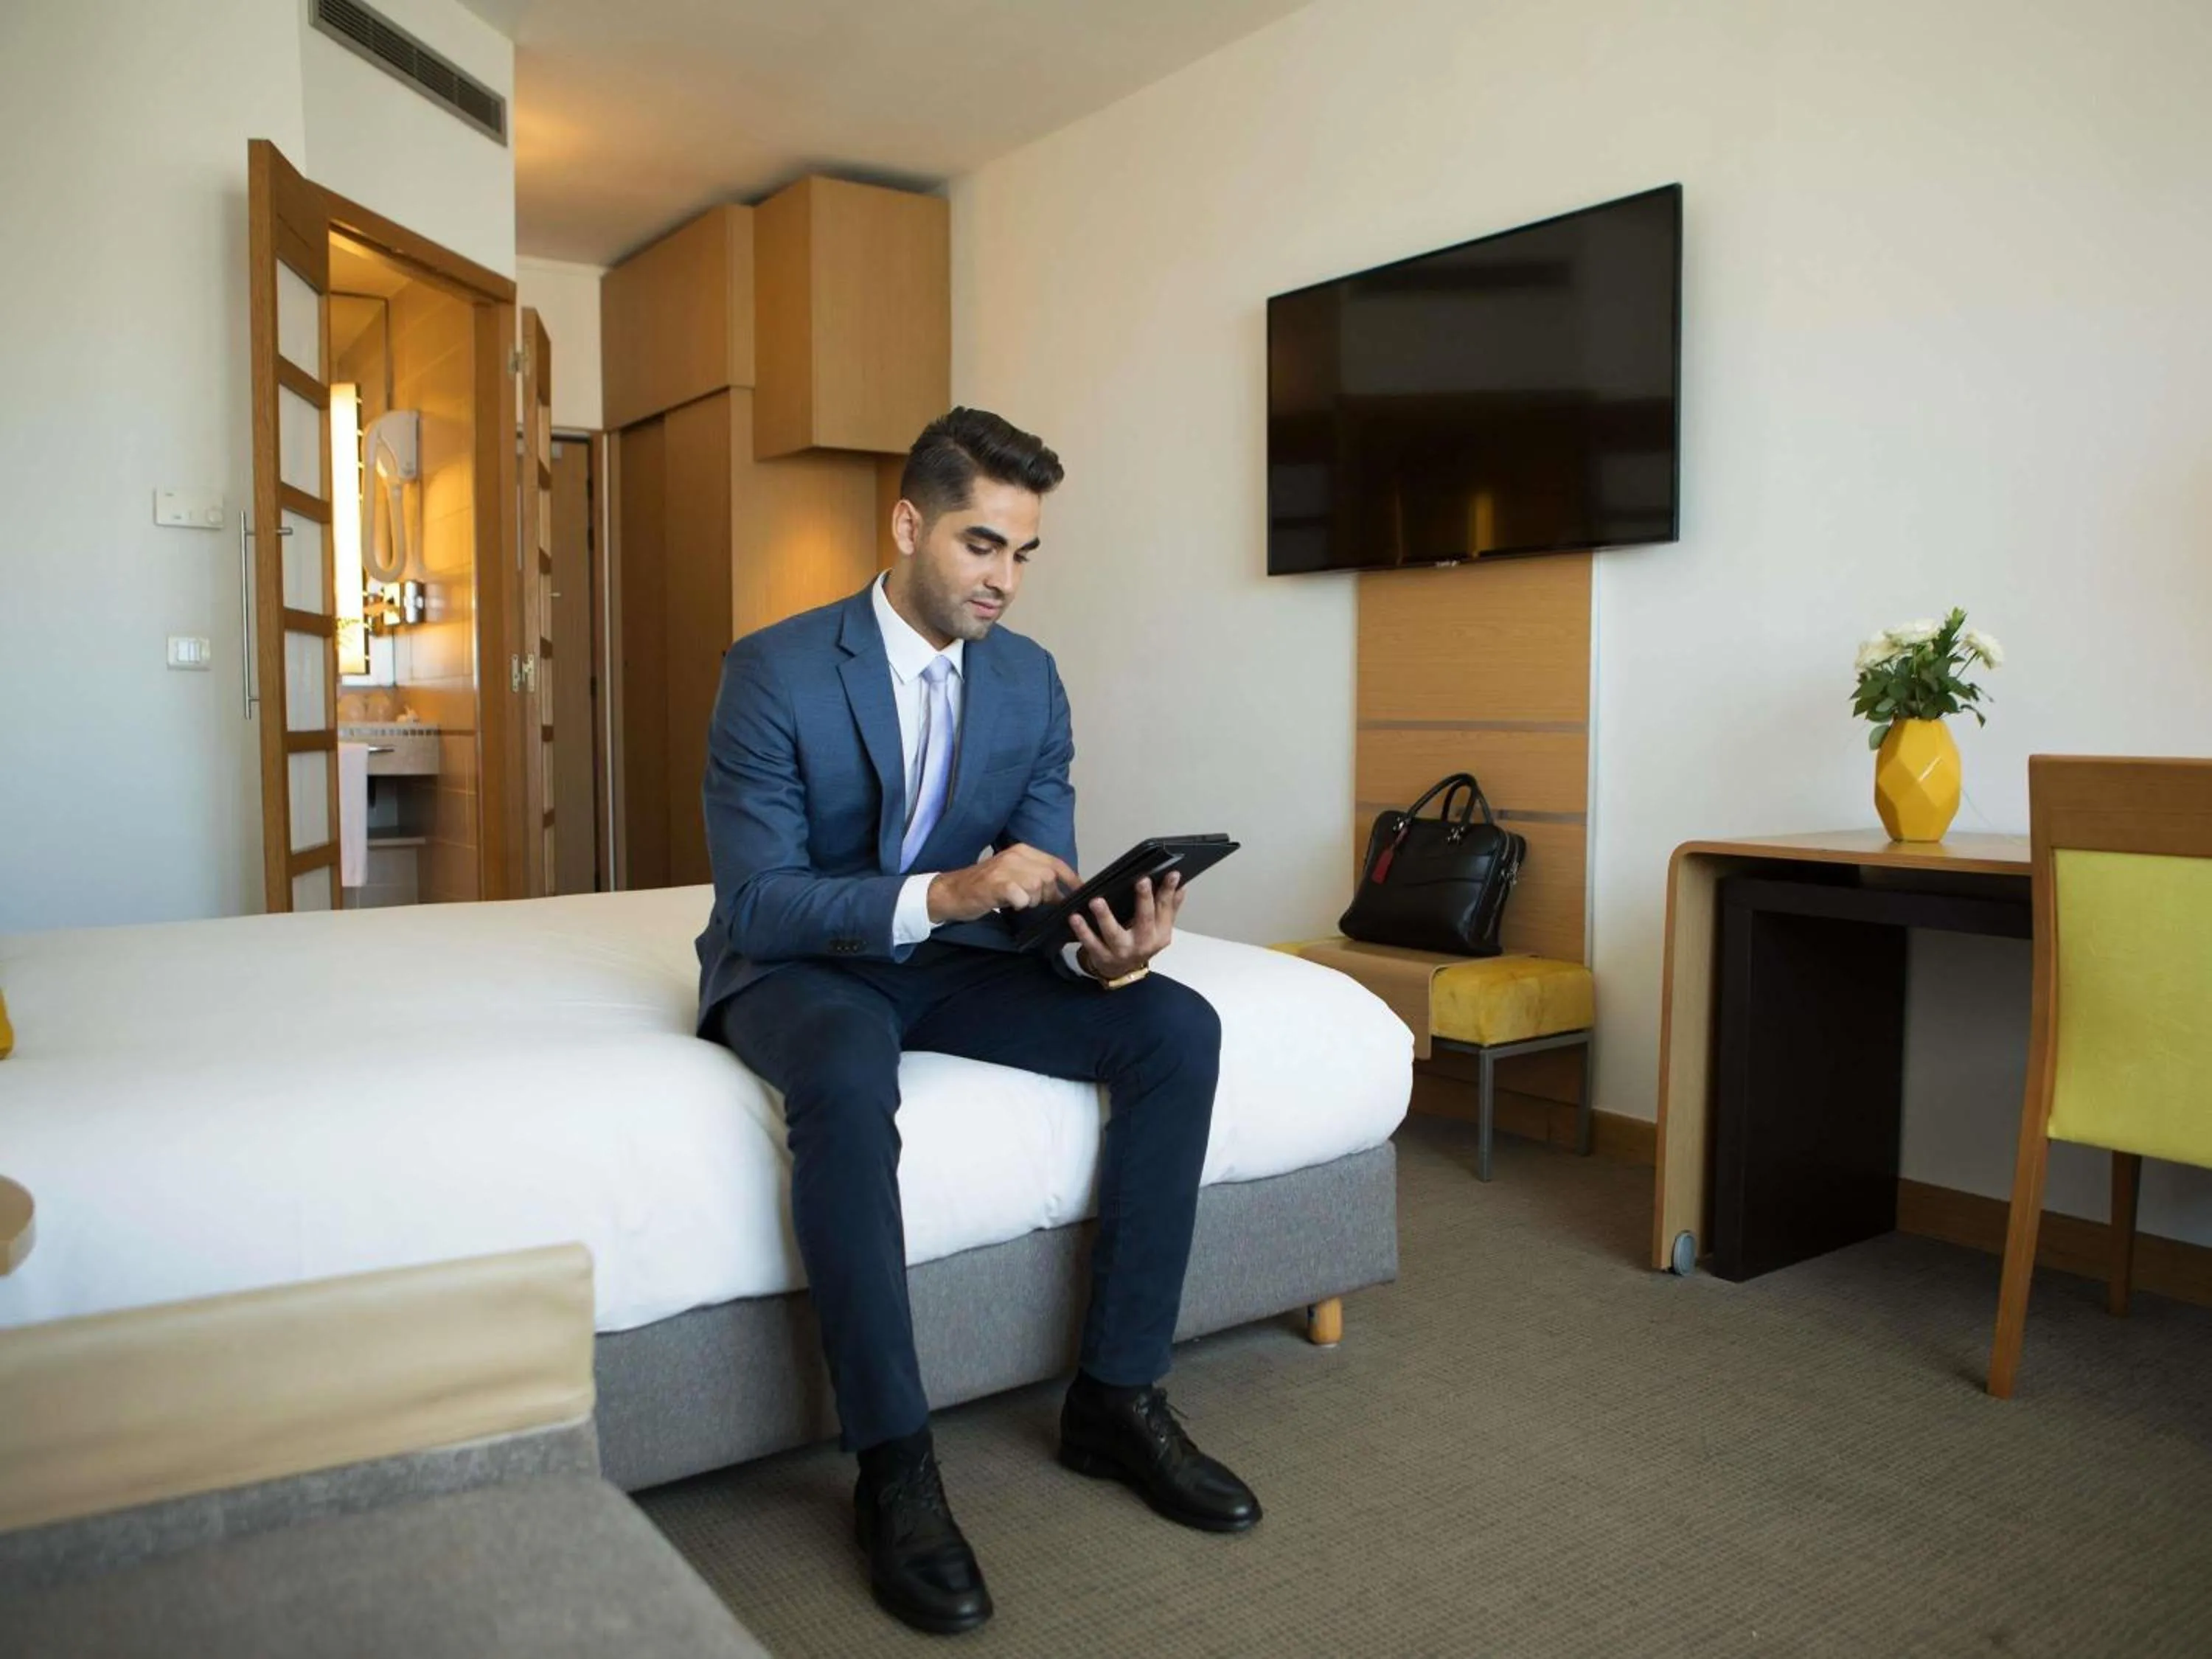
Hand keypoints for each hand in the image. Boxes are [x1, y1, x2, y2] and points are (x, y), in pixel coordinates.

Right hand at [928, 843, 1080, 923]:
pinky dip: (1019, 904)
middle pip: (1049, 876)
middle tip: (1031, 901)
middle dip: (1047, 893)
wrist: (951, 891)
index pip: (1056, 863)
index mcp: (1022, 850)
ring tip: (1016, 901)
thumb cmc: (984, 886)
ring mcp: (1005, 869)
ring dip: (1031, 900)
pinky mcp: (996, 884)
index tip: (1081, 892)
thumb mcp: (1012, 875)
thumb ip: (1036, 877)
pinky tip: (1008, 903)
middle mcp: (1015, 855)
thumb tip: (1061, 892)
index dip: (1072, 879)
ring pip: (1037, 887)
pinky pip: (1022, 898)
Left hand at [1068, 873, 1183, 981]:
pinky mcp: (1102, 957)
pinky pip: (1091, 943)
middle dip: (1144, 900)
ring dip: (1105, 917)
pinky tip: (1075, 917)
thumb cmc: (1141, 943)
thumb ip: (1169, 908)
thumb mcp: (1159, 929)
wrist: (1122, 972)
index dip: (1168, 891)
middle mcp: (1143, 943)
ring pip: (1114, 933)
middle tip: (1141, 881)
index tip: (1172, 874)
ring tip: (1096, 901)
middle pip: (1144, 919)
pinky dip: (1083, 931)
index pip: (1165, 909)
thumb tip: (1181, 885)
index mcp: (1159, 934)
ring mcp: (1122, 951)